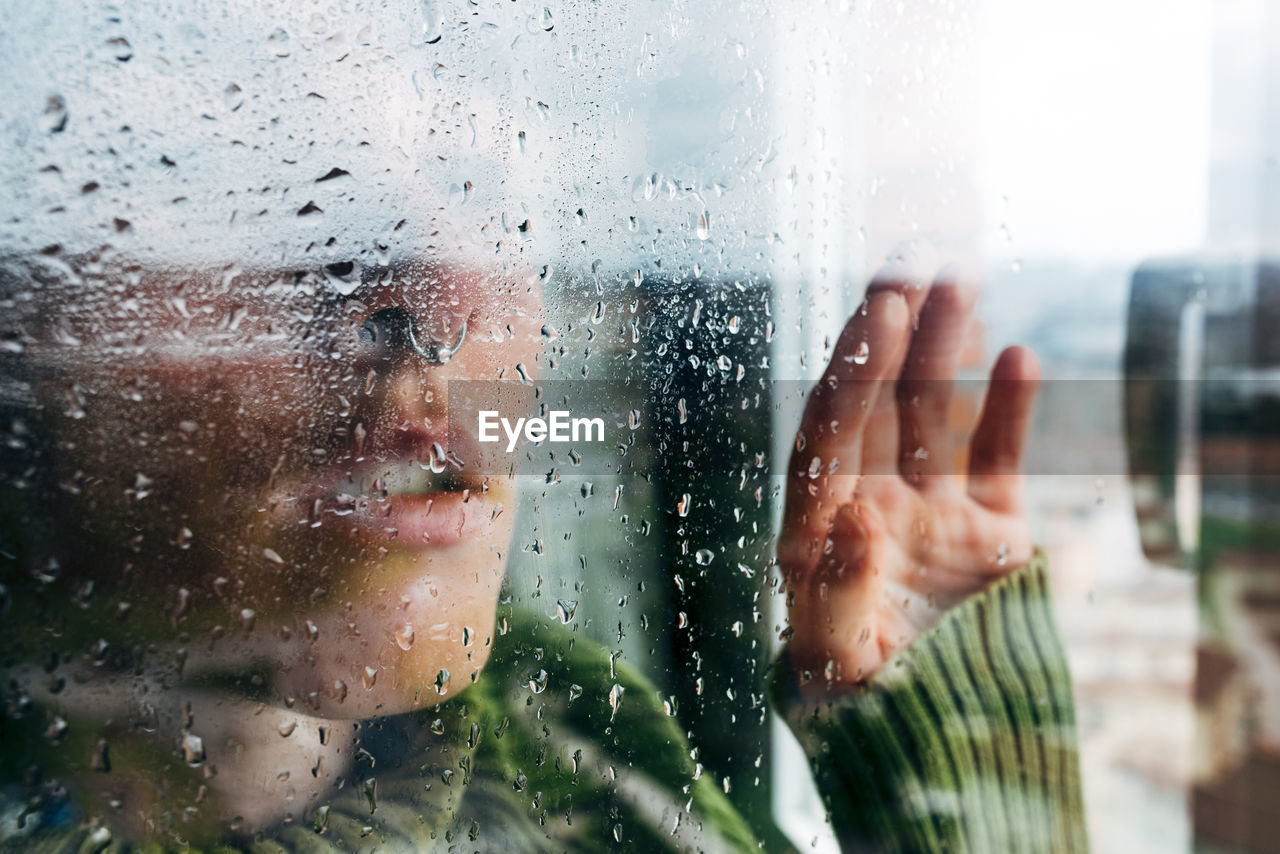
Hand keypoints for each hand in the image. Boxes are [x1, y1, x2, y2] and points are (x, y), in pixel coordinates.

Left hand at [778, 258, 1039, 691]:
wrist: (926, 733)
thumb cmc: (858, 696)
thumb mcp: (836, 657)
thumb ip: (837, 589)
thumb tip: (852, 515)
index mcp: (817, 522)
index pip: (829, 429)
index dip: (853, 371)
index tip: (879, 314)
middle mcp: (868, 497)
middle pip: (876, 401)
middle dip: (890, 334)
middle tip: (910, 261)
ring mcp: (929, 505)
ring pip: (934, 410)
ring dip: (947, 346)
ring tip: (964, 273)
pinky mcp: (986, 524)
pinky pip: (996, 454)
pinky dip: (1009, 410)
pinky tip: (1021, 357)